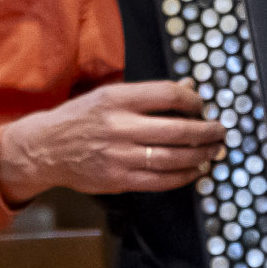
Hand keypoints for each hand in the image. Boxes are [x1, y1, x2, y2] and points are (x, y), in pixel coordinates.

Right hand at [0, 79, 227, 205]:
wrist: (46, 149)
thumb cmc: (79, 119)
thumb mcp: (106, 95)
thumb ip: (145, 94)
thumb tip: (187, 87)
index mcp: (116, 99)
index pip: (167, 94)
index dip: (193, 100)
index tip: (201, 105)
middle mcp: (119, 127)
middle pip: (178, 130)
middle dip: (207, 131)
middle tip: (220, 131)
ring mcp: (119, 156)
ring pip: (174, 158)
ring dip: (201, 155)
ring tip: (213, 151)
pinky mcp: (119, 179)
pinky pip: (161, 180)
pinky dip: (183, 176)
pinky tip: (194, 170)